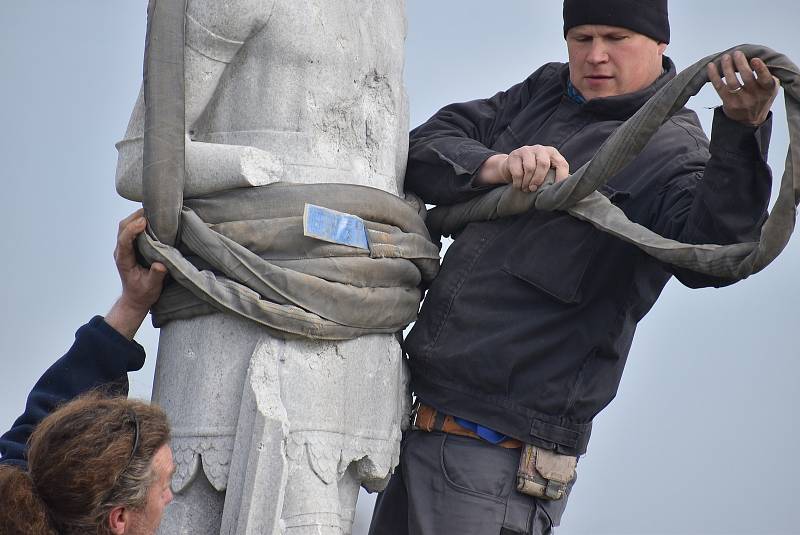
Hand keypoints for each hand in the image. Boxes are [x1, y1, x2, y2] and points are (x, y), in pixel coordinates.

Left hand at [105, 209, 167, 338]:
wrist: (135, 299)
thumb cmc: (143, 293)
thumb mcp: (152, 287)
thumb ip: (156, 275)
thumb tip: (160, 264)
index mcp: (124, 260)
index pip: (124, 240)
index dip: (132, 229)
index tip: (144, 222)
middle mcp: (122, 251)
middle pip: (122, 227)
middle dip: (135, 217)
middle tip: (152, 210)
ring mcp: (125, 248)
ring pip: (125, 226)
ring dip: (137, 217)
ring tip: (154, 212)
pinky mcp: (131, 247)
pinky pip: (132, 229)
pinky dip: (140, 221)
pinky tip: (152, 220)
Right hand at [476, 145, 568, 191]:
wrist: (510, 167)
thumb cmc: (532, 173)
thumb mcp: (544, 172)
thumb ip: (553, 177)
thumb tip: (563, 192)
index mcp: (552, 153)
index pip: (561, 164)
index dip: (561, 178)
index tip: (556, 191)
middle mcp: (541, 149)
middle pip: (543, 164)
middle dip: (539, 180)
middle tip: (534, 189)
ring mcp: (527, 150)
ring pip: (530, 168)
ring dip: (527, 182)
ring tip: (526, 189)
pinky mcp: (514, 155)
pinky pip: (517, 172)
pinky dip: (518, 183)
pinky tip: (518, 186)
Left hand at [707, 51, 778, 125]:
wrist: (750, 120)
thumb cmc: (760, 97)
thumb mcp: (770, 87)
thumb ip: (767, 74)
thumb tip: (755, 55)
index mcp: (768, 89)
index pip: (765, 79)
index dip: (760, 69)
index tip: (754, 59)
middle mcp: (755, 96)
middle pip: (747, 78)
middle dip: (740, 63)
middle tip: (736, 53)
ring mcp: (741, 101)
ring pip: (732, 82)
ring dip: (727, 68)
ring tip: (725, 57)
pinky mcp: (729, 103)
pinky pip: (719, 87)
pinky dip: (714, 76)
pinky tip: (711, 66)